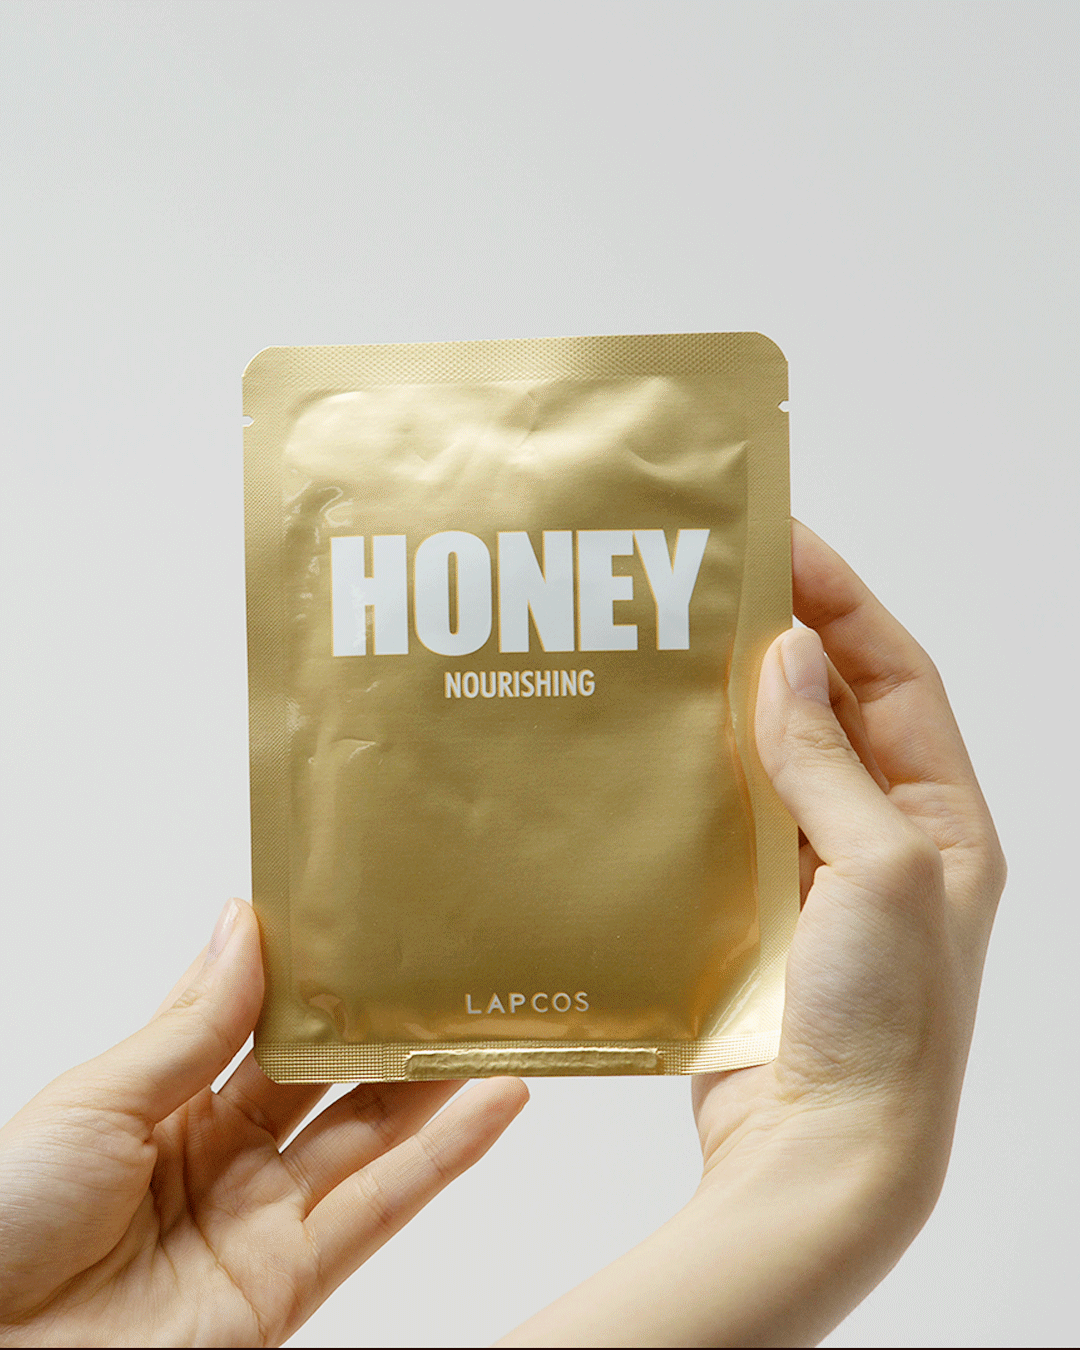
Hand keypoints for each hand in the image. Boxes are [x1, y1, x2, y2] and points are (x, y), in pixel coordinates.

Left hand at [0, 901, 527, 1347]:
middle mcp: (220, 1158)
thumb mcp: (97, 1100)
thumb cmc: (1, 1221)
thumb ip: (192, 1026)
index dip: (307, 973)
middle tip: (445, 961)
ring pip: (367, 1135)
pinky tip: (495, 1102)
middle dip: (383, 1021)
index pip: (255, 1022)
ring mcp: (259, 1220)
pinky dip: (445, 1156)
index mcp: (163, 1104)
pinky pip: (379, 1209)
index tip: (361, 915)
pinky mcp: (287, 1284)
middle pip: (324, 1077)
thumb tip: (245, 925)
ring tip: (488, 1017)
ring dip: (433, 1079)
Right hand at [501, 521, 1005, 1346]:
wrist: (822, 1154)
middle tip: (706, 580)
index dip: (841, 601)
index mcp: (941, 819)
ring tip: (668, 648)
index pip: (895, 675)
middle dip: (777, 639)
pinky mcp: (758, 909)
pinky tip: (648, 750)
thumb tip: (791, 659)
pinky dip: (694, 778)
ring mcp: (818, 873)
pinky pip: (727, 819)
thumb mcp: (881, 870)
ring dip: (727, 706)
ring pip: (772, 758)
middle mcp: (885, 836)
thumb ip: (831, 763)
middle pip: (830, 707)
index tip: (780, 539)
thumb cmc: (884, 1024)